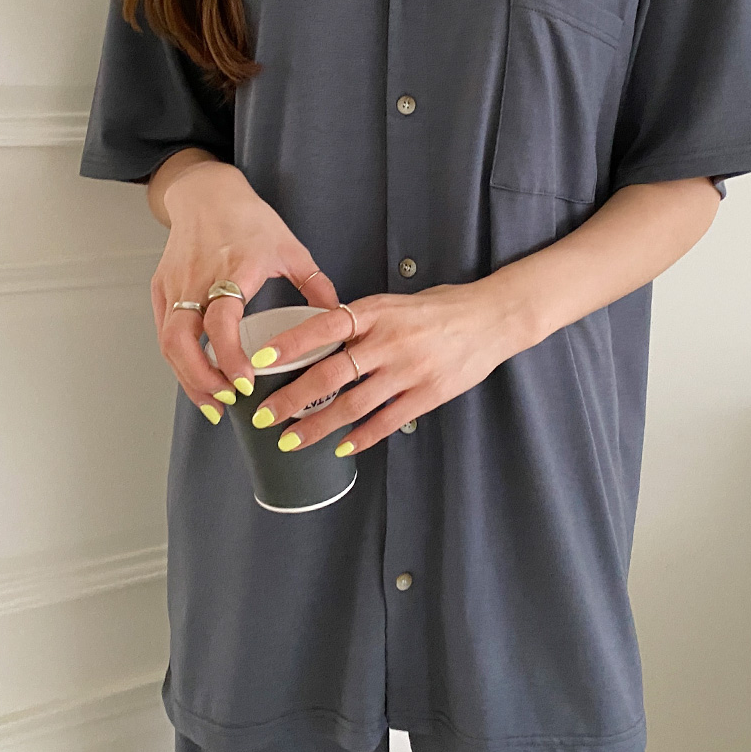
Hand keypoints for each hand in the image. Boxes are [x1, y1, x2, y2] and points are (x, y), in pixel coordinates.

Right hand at [148, 157, 339, 422]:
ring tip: (214, 403)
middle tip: (228, 402)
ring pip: (169, 343)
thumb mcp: (290, 247)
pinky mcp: (161, 290)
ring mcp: (175, 286)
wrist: (205, 194)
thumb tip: (337, 318)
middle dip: (202, 379)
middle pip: (182, 340)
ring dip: (189, 378)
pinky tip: (199, 380)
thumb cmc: (247, 218)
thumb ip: (316, 284)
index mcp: (233, 269)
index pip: (220, 318)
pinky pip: (164, 334)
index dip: (229, 354)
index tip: (244, 381)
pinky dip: (180, 362)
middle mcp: (198, 280)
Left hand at [242, 281, 518, 455]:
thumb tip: (317, 344)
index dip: (290, 344)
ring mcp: (409, 370)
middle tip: (263, 416)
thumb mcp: (393, 304)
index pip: (324, 326)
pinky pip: (387, 421)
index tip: (259, 360)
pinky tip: (341, 447)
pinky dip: (361, 437)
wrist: (491, 318)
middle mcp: (389, 341)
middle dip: (292, 399)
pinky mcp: (428, 394)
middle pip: (331, 373)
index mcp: (376, 312)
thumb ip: (359, 324)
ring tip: (291, 440)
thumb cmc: (439, 308)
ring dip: (318, 426)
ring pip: (353, 404)